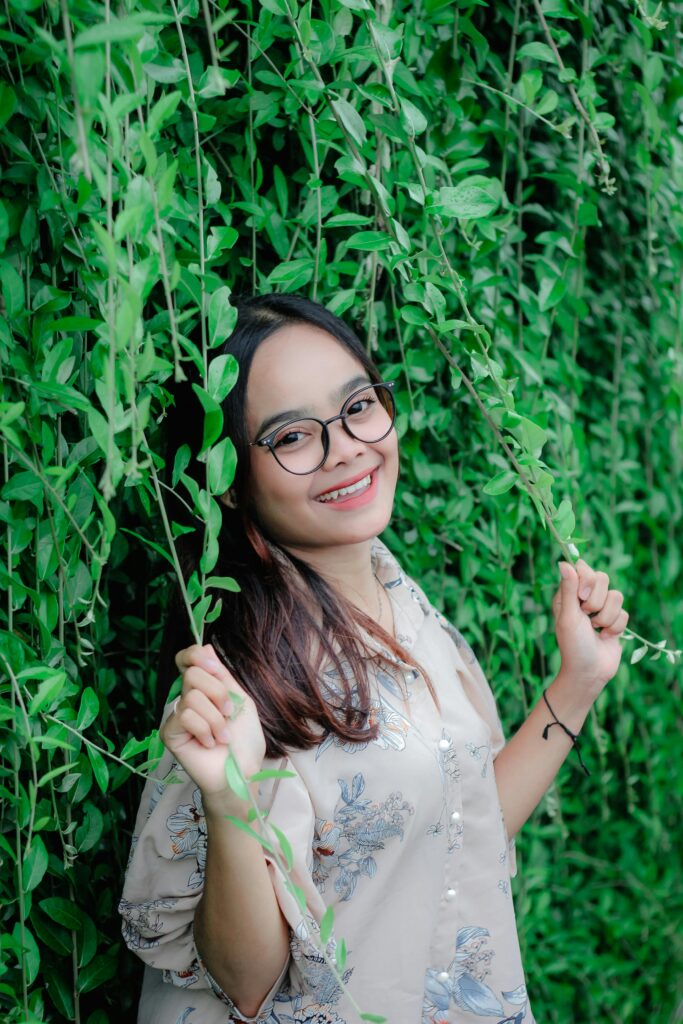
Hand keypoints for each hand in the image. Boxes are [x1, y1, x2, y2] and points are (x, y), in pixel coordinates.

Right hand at [160, 644, 265, 800]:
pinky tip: (210, 744)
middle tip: (229, 713)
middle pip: (192, 674)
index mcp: (204, 688)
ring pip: (192, 696)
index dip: (196, 656)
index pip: (186, 658)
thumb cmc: (244, 740)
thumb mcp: (240, 699)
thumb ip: (222, 675)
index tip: (216, 668)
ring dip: (216, 718)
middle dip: (219, 693)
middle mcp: (186, 698)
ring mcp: (176, 716)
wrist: (242, 772)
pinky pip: (185, 716)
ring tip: (223, 735)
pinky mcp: (169, 733)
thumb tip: (206, 646)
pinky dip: (205, 729)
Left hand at [552, 559, 628, 693]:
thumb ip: (568, 589)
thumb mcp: (568, 616)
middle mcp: (584, 598)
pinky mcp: (615, 620)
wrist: (589, 672)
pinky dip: (615, 627)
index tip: (582, 597)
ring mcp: (601, 609)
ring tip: (596, 629)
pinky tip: (605, 637)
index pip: (582, 567)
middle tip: (587, 615)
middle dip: (597, 600)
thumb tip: (563, 562)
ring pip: (616, 595)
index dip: (586, 579)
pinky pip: (624, 612)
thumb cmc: (573, 646)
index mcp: (568, 594)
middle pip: (602, 578)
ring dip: (606, 617)